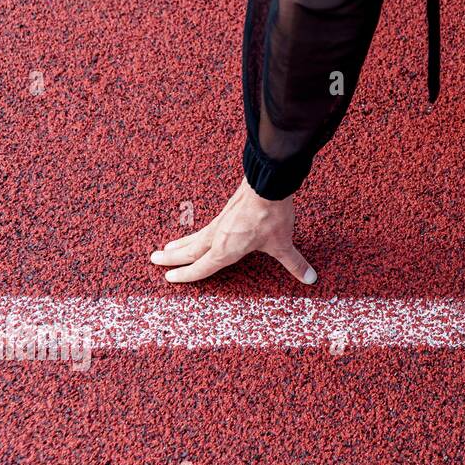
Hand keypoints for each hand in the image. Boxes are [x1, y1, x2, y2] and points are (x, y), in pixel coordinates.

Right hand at [150, 179, 314, 284]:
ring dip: (180, 244)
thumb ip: (294, 263)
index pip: (202, 267)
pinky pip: (205, 227)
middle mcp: (217, 237)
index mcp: (226, 250)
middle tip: (154, 260)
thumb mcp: (283, 244)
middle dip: (172, 258)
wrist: (267, 184)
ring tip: (165, 248)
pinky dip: (195, 233)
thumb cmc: (272, 216)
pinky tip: (197, 233)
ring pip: (194, 237)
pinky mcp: (225, 211)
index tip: (170, 278)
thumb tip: (310, 279)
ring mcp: (220, 222)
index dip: (186, 275)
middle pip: (189, 251)